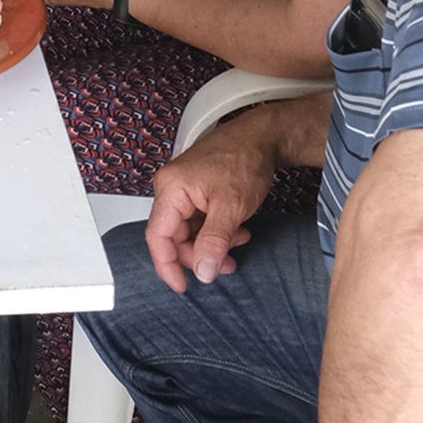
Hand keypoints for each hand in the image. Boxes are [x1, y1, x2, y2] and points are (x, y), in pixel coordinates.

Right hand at [144, 106, 282, 292]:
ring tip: (237, 245)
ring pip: (189, 230)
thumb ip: (214, 241)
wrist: (264, 136)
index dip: (168, 265)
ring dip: (212, 244)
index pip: (158, 236)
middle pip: (174, 236)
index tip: (183, 286)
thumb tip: (202, 270)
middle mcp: (172, 187)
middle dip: (199, 254)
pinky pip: (199, 220)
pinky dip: (216, 231)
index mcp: (171, 188)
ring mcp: (184, 188)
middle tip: (224, 265)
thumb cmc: (245, 157)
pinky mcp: (197, 190)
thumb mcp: (232, 207)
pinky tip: (237, 231)